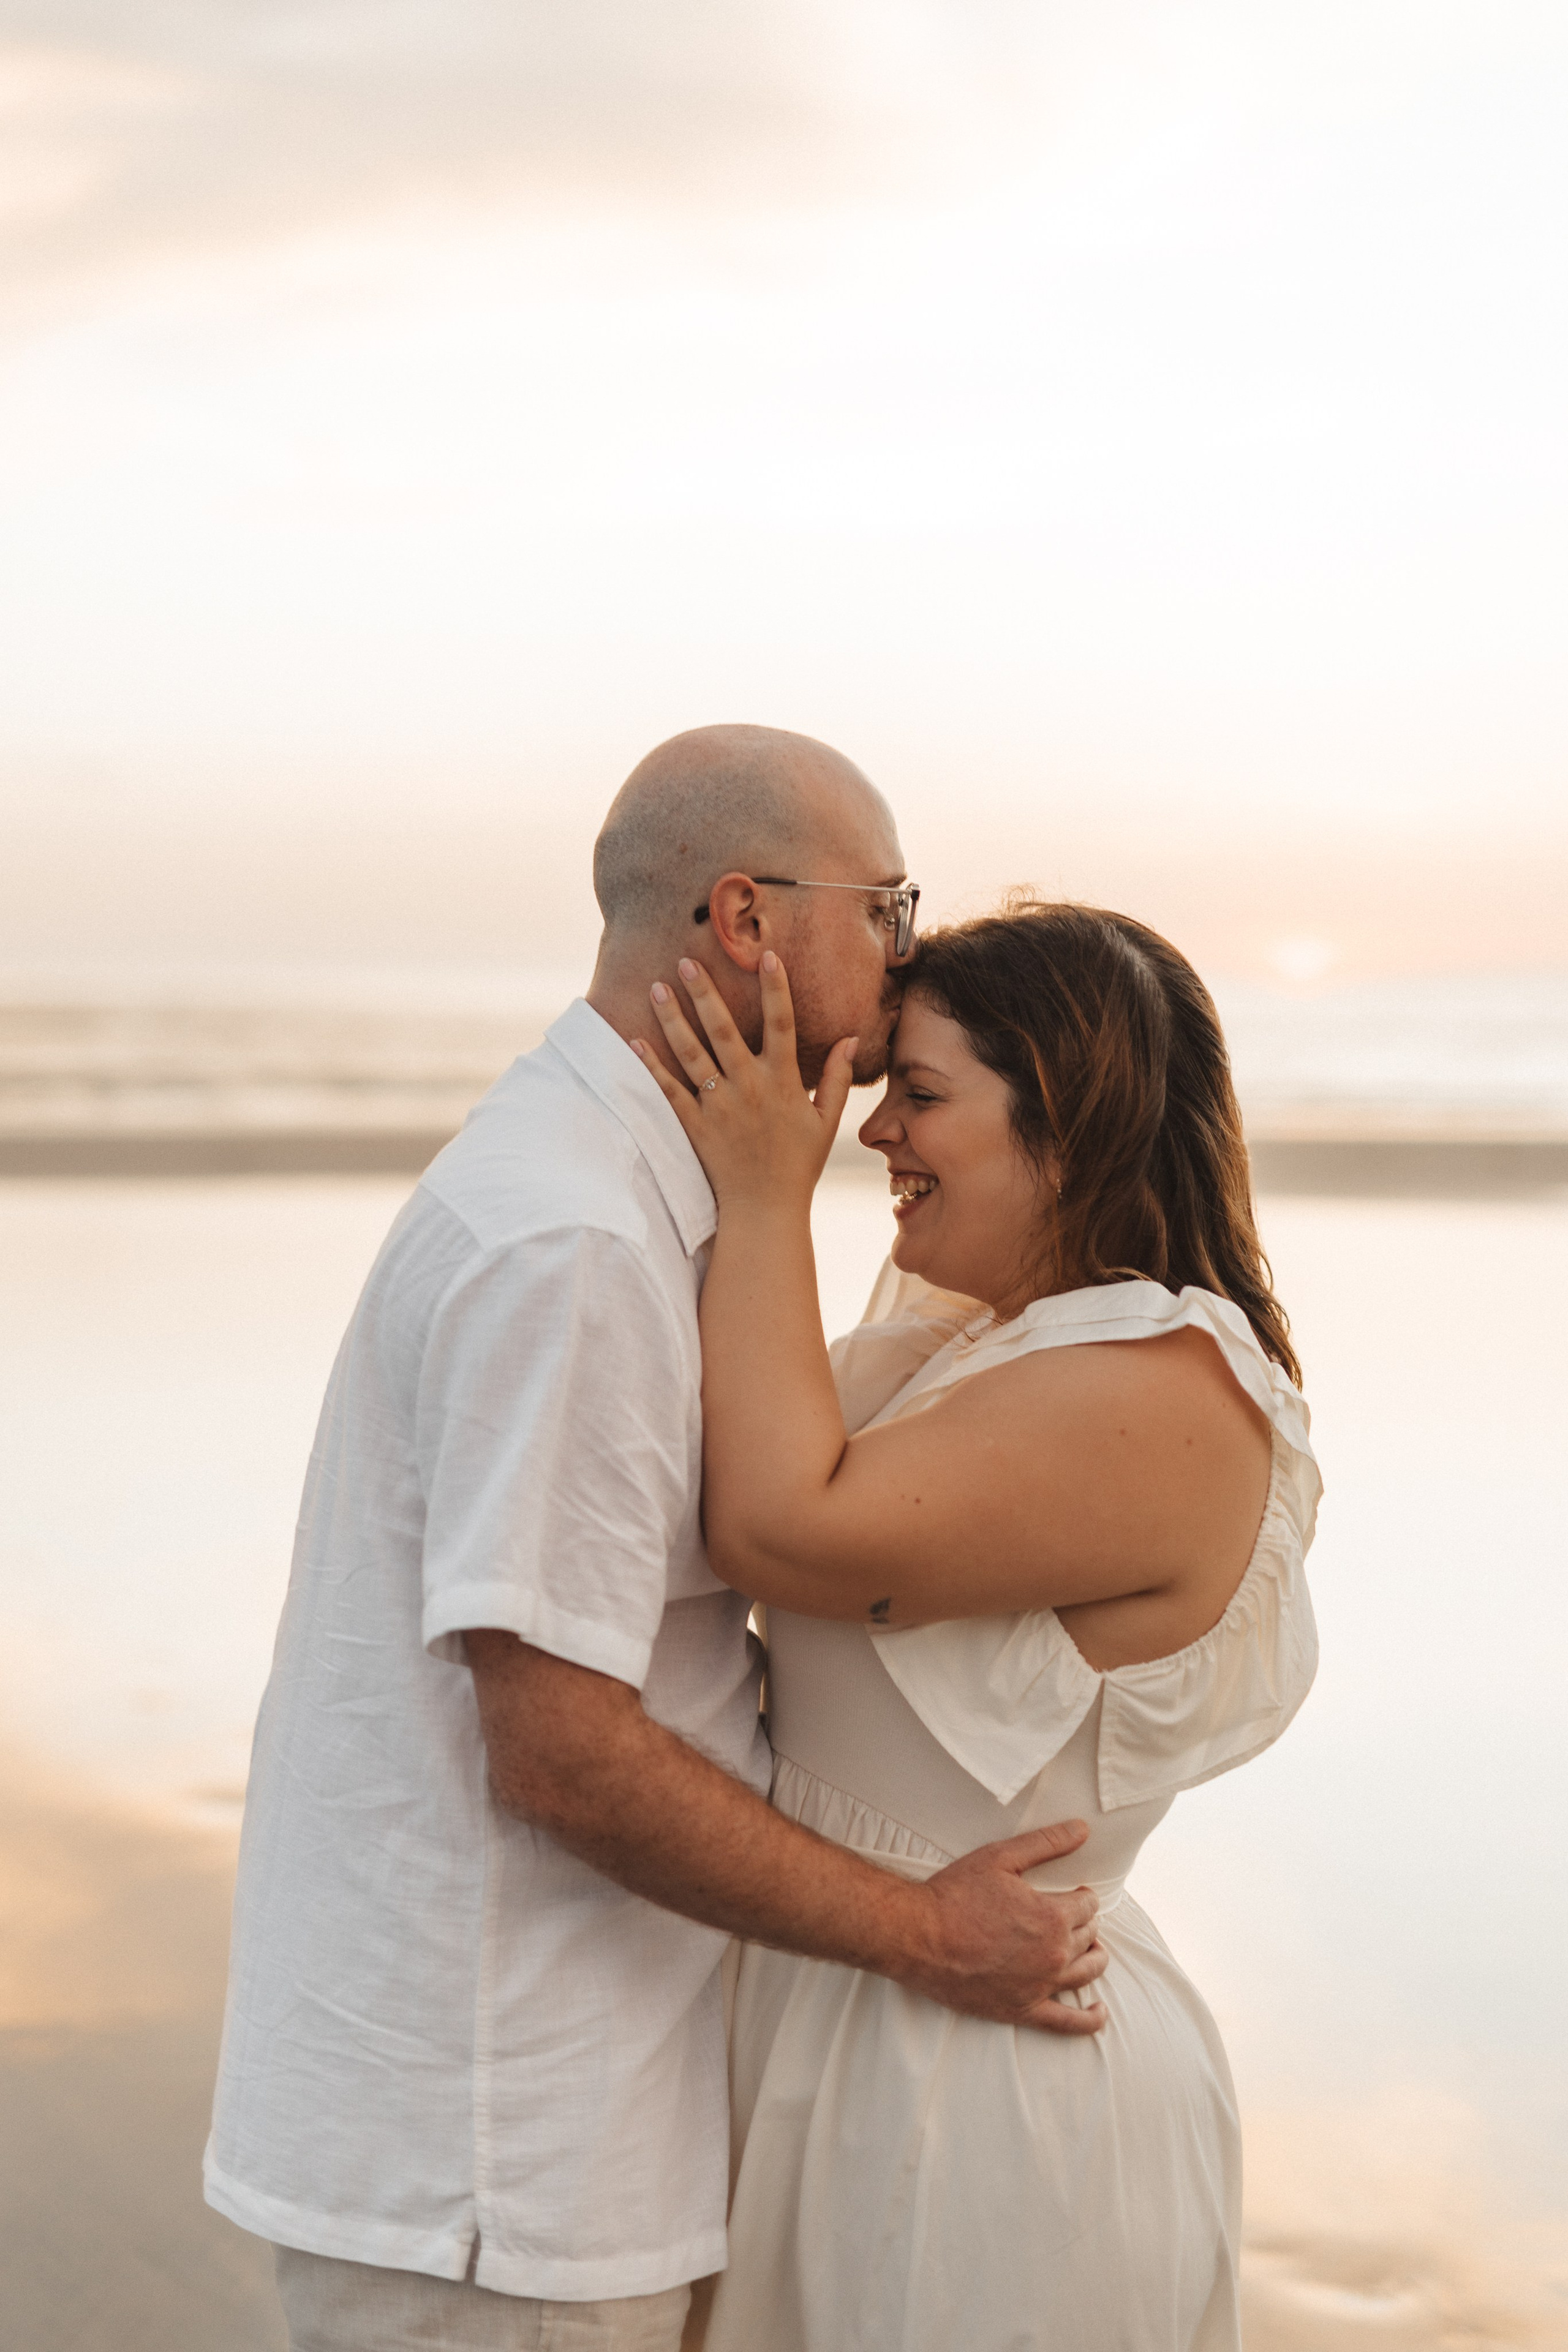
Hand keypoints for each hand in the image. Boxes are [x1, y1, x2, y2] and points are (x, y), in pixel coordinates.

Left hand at [633, 952, 855, 1207]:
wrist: (765, 1209)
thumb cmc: (799, 1165)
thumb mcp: (826, 1121)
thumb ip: (836, 1078)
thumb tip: (848, 1038)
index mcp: (782, 1081)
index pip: (781, 1023)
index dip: (776, 988)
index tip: (767, 956)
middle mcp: (748, 1087)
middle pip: (723, 1029)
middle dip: (704, 992)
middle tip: (686, 960)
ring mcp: (718, 1105)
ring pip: (691, 1053)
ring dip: (672, 1018)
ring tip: (656, 987)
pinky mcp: (695, 1125)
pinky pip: (669, 1090)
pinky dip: (652, 1066)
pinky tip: (636, 1040)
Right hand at [897, 1819, 1107, 2034]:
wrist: (918, 1937)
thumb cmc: (955, 1894)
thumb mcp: (1000, 1857)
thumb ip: (1046, 1842)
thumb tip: (1082, 1829)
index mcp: (1052, 1916)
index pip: (1089, 1905)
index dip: (1082, 1895)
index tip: (1073, 1893)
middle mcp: (1054, 1954)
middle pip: (1089, 1936)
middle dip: (1084, 1923)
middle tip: (1068, 1916)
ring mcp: (1040, 1986)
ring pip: (1087, 1973)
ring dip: (1094, 1958)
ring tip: (1091, 1950)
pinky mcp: (1022, 2010)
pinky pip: (1067, 2023)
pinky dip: (1088, 2021)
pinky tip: (1097, 2012)